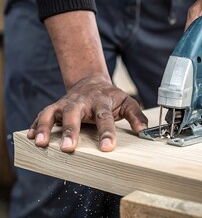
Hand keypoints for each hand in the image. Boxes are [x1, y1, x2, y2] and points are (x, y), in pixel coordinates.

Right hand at [27, 74, 147, 151]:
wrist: (92, 82)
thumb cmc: (110, 96)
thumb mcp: (126, 102)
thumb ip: (136, 116)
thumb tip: (143, 131)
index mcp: (101, 102)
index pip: (105, 117)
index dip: (106, 132)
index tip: (107, 148)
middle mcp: (82, 102)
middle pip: (74, 113)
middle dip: (70, 130)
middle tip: (68, 148)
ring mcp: (67, 104)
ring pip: (53, 112)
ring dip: (45, 126)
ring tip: (40, 143)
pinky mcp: (56, 107)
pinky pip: (43, 114)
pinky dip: (35, 125)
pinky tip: (31, 137)